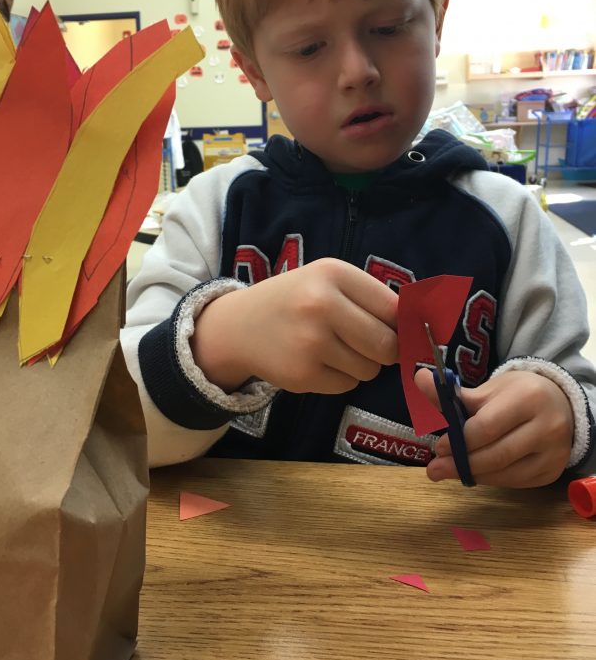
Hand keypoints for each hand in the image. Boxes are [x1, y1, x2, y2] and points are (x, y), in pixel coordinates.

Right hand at [190, 258, 397, 394]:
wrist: (238, 326)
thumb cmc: (295, 301)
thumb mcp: (327, 282)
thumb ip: (371, 298)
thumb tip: (421, 326)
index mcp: (333, 273)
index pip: (394, 308)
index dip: (405, 325)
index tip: (405, 332)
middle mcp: (321, 304)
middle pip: (387, 345)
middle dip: (386, 351)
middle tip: (370, 345)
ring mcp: (310, 342)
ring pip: (369, 369)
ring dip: (361, 365)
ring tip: (334, 348)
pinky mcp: (302, 374)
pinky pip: (347, 385)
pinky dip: (340, 378)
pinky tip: (317, 362)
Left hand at [414, 368, 573, 487]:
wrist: (560, 404)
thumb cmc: (517, 395)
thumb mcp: (488, 389)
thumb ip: (452, 393)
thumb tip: (418, 377)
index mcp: (528, 398)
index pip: (487, 427)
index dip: (460, 440)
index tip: (438, 447)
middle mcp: (547, 427)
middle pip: (497, 454)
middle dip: (461, 464)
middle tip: (434, 469)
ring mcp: (553, 454)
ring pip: (505, 473)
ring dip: (473, 474)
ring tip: (447, 472)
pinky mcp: (552, 473)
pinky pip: (514, 482)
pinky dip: (490, 479)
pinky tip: (474, 473)